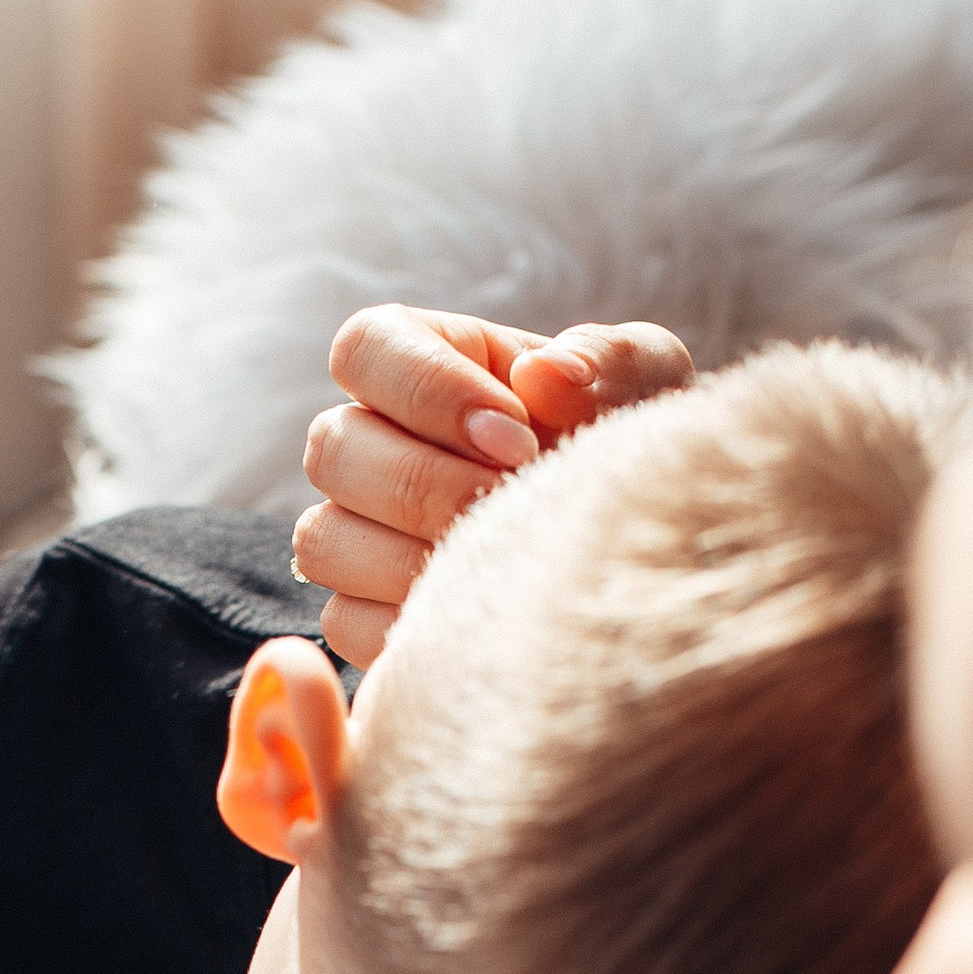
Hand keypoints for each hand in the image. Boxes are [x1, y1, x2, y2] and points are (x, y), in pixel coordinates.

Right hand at [296, 304, 694, 663]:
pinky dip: (411, 624)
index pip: (366, 349)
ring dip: (414, 559)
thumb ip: (609, 360)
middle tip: (514, 506)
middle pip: (333, 447)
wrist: (648, 546)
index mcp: (426, 361)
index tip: (517, 434)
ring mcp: (357, 530)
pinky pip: (345, 623)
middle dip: (429, 485)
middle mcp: (372, 442)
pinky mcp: (362, 612)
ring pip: (324, 538)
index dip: (426, 390)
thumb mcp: (647, 381)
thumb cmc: (633, 442)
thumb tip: (546, 373)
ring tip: (506, 565)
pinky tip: (485, 614)